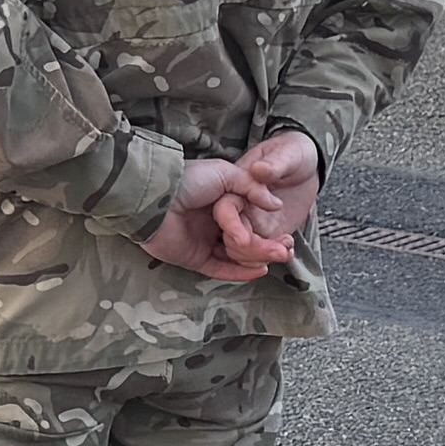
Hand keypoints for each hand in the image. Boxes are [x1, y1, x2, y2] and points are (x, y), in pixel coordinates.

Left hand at [137, 155, 282, 281]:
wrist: (157, 199)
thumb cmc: (188, 181)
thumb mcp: (225, 173)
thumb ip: (252, 187)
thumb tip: (276, 206)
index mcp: (221, 203)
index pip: (250, 219)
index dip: (268, 227)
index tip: (287, 233)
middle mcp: (214, 223)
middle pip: (246, 240)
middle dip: (267, 245)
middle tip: (285, 249)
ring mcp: (204, 242)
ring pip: (236, 256)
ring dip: (257, 258)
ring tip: (277, 257)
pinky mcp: (194, 259)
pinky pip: (220, 269)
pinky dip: (239, 272)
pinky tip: (259, 269)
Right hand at [211, 126, 321, 267]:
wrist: (308, 162)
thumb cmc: (293, 150)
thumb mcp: (287, 153)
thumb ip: (273, 163)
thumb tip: (259, 170)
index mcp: (235, 185)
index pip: (224, 211)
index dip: (232, 227)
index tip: (246, 240)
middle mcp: (238, 206)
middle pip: (231, 237)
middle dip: (251, 250)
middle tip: (277, 251)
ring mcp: (250, 220)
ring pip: (242, 250)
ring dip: (262, 256)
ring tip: (285, 250)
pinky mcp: (266, 230)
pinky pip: (260, 251)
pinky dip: (271, 257)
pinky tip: (287, 251)